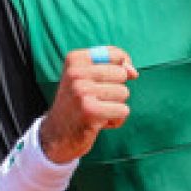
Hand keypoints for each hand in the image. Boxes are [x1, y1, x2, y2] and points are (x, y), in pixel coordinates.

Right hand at [39, 46, 138, 163]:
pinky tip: (98, 123)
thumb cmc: (79, 104)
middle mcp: (76, 73)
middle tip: (95, 100)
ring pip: (123, 93)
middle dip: (115, 91)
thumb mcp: (90, 78)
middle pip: (121, 74)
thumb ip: (116, 67)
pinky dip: (116, 120)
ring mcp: (81, 91)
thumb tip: (133, 73)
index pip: (116, 55)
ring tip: (96, 111)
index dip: (120, 69)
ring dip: (115, 106)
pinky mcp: (90, 111)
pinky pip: (123, 111)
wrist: (56, 135)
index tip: (105, 82)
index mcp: (75, 59)